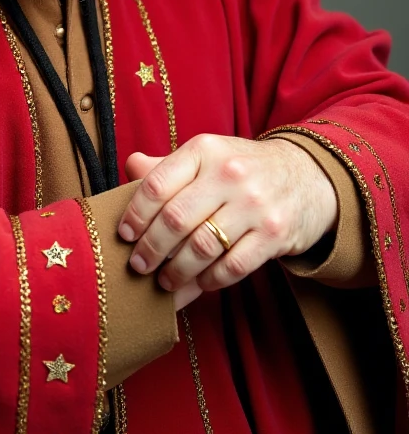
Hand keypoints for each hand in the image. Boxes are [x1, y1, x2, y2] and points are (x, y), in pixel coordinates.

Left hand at [117, 135, 337, 298]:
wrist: (308, 177)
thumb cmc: (243, 168)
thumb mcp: (207, 155)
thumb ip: (168, 166)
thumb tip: (131, 167)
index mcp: (205, 150)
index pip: (158, 184)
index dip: (135, 214)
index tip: (124, 235)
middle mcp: (229, 173)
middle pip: (176, 219)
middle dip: (151, 249)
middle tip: (138, 266)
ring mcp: (255, 204)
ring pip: (202, 247)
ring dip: (177, 272)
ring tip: (164, 281)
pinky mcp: (274, 235)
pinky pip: (232, 267)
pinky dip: (209, 281)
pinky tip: (198, 283)